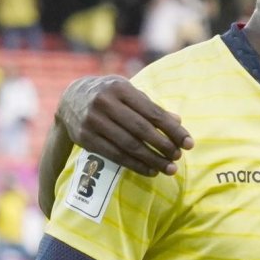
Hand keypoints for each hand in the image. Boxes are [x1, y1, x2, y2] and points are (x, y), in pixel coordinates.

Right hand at [56, 75, 192, 176]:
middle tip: (179, 157)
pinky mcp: (85, 138)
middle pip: (141, 130)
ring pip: (128, 145)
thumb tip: (178, 121)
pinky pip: (115, 155)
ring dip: (152, 159)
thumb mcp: (129, 93)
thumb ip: (151, 106)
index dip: (173, 130)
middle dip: (164, 146)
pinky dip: (135, 165)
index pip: (152, 112)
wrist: (70, 99)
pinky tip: (150, 171)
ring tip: (169, 168)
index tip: (189, 143)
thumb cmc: (110, 95)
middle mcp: (104, 103)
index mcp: (120, 88)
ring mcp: (92, 121)